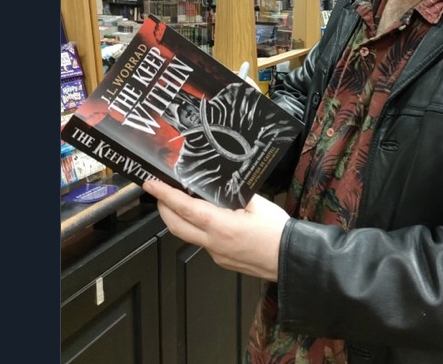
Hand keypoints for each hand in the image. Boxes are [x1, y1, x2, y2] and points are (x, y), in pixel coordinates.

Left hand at [142, 177, 288, 280]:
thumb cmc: (278, 233)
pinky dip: (197, 228)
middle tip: (159, 192)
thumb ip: (236, 192)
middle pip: (176, 227)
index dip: (165, 195)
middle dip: (163, 208)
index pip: (184, 209)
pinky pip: (203, 242)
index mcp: (221, 226)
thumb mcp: (258, 203)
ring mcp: (216, 254)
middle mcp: (213, 243)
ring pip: (188, 236)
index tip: (152, 185)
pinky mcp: (222, 260)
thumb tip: (223, 182)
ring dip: (179, 218)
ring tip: (180, 201)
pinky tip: (206, 218)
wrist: (290, 260)